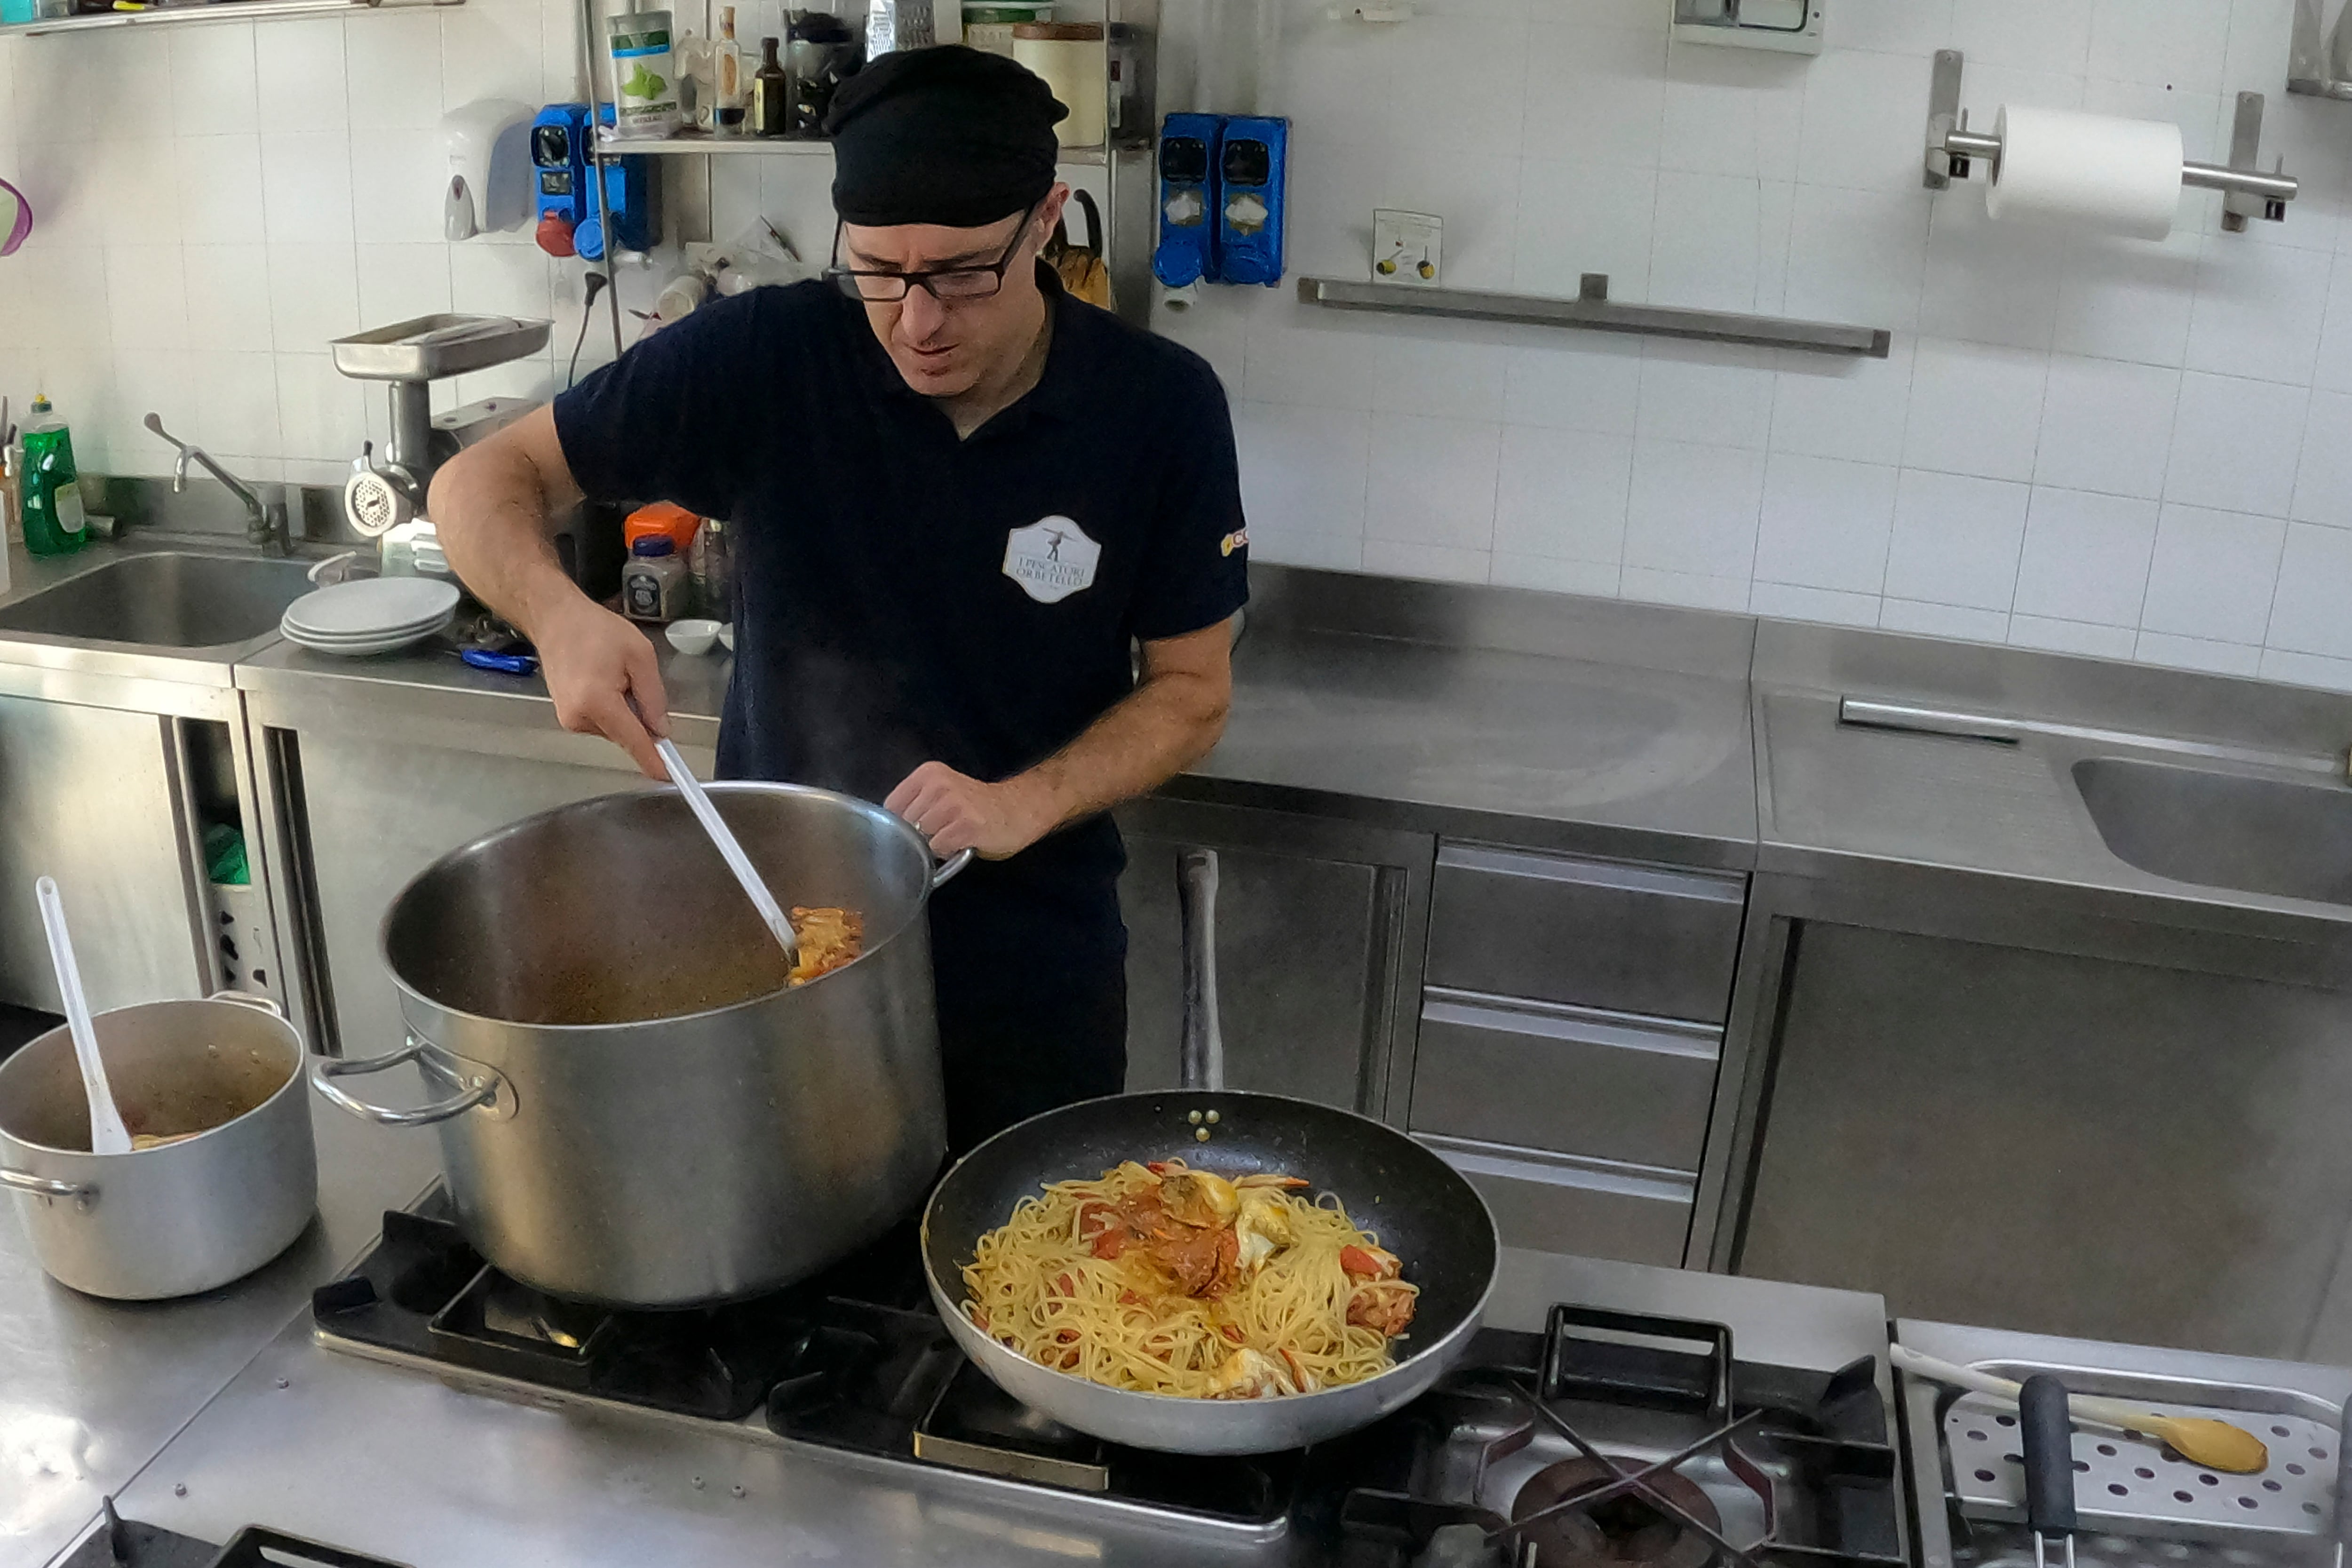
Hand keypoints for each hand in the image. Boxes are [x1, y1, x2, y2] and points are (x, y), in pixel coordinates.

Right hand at [532, 595, 669, 777]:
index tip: (668, 777)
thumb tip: (661, 731)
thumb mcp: (640, 656)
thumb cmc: (596, 630)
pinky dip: (611, 709)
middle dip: (638, 717)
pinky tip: (602, 681)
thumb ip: (653, 697)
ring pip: (615, 729)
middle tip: (630, 679)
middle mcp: (579, 719)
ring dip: (624, 711)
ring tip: (612, 675)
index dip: (653, 760)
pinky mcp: (566, 718)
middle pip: (625, 735)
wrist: (555, 619)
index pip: (633, 741)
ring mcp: (569, 720)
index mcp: (598, 703)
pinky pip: (602, 722)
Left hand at [885, 762, 1059, 859]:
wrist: (1018, 810)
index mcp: (928, 773)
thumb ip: (916, 803)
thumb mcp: (942, 793)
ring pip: (920, 837)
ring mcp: (952, 804)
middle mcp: (938, 784)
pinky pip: (939, 847)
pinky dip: (948, 852)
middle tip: (941, 833)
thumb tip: (889, 829)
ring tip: (953, 836)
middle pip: (905, 823)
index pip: (892, 805)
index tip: (915, 829)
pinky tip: (963, 842)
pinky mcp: (965, 825)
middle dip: (918, 836)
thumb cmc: (976, 807)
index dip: (900, 824)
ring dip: (934, 845)